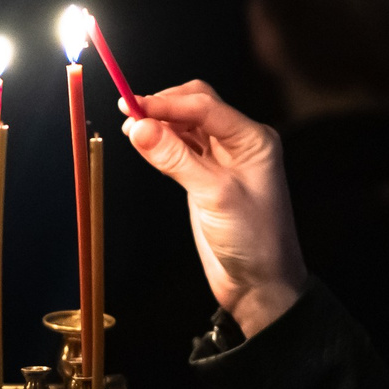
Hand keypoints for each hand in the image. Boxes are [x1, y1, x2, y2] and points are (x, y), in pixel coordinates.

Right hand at [123, 81, 306, 337]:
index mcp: (253, 139)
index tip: (131, 106)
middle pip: (196, 106)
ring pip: (187, 125)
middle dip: (163, 106)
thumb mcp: (213, 195)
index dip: (166, 103)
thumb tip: (138, 127)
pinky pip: (182, 148)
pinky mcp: (207, 177)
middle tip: (127, 113)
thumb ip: (175, 158)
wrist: (261, 285)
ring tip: (130, 128)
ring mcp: (224, 160)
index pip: (204, 105)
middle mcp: (240, 143)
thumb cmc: (252, 241)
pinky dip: (162, 142)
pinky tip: (144, 143)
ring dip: (160, 123)